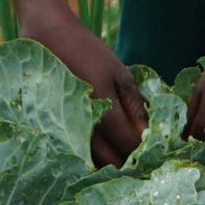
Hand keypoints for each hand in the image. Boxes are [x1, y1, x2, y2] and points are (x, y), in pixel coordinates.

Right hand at [22, 10, 146, 167]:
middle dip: (130, 163)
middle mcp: (83, 130)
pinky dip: (89, 159)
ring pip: (93, 165)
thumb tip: (150, 136)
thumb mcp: (120, 74)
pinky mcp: (51, 135)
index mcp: (104, 112)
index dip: (147, 152)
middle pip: (112, 163)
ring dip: (109, 164)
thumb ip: (135, 107)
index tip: (156, 151)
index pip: (131, 147)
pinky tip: (98, 150)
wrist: (48, 39)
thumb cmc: (89, 54)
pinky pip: (74, 156)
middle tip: (141, 157)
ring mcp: (64, 135)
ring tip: (121, 154)